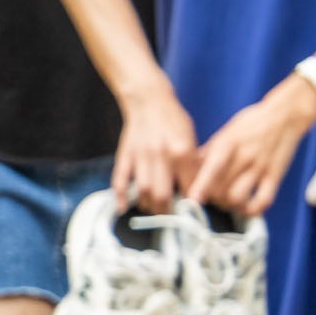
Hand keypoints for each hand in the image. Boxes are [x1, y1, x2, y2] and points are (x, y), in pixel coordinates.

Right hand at [114, 84, 198, 212]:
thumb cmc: (173, 118)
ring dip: (148, 207)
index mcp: (182, 151)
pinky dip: (120, 196)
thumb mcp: (191, 138)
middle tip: (171, 215)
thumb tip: (196, 190)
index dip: (192, 203)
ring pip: (143, 191)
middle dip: (167, 212)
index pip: (189, 188)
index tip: (192, 209)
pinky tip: (123, 207)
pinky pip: (120, 179)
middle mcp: (161, 156)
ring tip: (154, 210)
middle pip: (162, 195)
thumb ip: (193, 164)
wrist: (148, 99)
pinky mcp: (126, 154)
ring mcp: (140, 156)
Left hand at [189, 78, 315, 216]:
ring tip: (227, 203)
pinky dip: (252, 209)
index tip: (194, 199)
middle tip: (211, 198)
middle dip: (213, 198)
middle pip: (222, 188)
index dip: (202, 185)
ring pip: (239, 197)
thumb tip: (189, 167)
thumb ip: (209, 150)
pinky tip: (246, 207)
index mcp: (228, 143)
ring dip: (229, 206)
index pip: (213, 168)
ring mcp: (260, 167)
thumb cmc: (251, 123)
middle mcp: (243, 156)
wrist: (284, 116)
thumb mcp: (226, 132)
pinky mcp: (275, 176)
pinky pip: (264, 200)